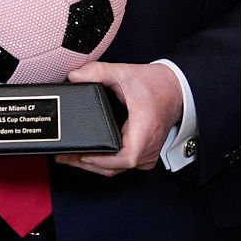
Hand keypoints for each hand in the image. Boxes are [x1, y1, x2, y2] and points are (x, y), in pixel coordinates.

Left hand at [58, 61, 181, 176]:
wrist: (176, 89)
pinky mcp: (144, 156)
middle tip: (64, 155)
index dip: (101, 160)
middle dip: (87, 163)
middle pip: (114, 167)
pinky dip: (105, 163)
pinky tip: (89, 156)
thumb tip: (74, 77)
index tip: (83, 154)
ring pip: (116, 169)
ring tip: (70, 156)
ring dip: (94, 165)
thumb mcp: (124, 72)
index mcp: (145, 129)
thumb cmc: (156, 85)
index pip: (125, 157)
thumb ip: (97, 72)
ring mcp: (147, 155)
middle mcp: (148, 147)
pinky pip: (121, 166)